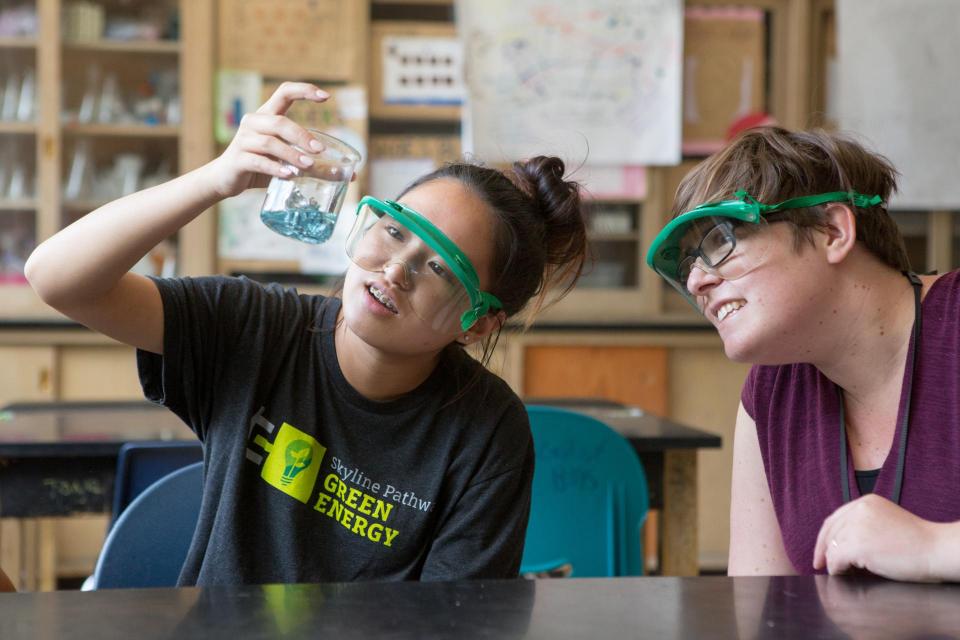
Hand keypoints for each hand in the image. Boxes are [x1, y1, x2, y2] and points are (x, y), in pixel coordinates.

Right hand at [207, 82, 329, 198]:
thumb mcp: (286, 161)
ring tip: (308, 166)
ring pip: (271, 142)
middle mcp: (254, 122)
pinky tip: (288, 175)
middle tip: (320, 150)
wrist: (224, 179)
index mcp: (267, 116)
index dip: (304, 90)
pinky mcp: (238, 159)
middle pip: (280, 122)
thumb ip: (312, 163)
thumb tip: (350, 175)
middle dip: (302, 136)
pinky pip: (258, 161)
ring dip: (292, 155)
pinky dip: (275, 168)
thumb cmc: (259, 167)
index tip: (327, 96)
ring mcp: (243, 140)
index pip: (284, 92)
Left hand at [813, 494, 940, 581]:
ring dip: (834, 562)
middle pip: (830, 531)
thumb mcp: (885, 522)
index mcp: (866, 502)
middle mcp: (859, 509)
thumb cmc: (917, 542)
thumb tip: (838, 544)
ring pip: (832, 547)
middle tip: (819, 564)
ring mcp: (858, 526)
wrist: (935, 550)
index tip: (821, 550)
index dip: (825, 536)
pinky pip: (836, 559)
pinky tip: (843, 574)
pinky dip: (837, 569)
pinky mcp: (858, 545)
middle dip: (822, 550)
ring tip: (841, 571)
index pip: (835, 519)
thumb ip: (863, 525)